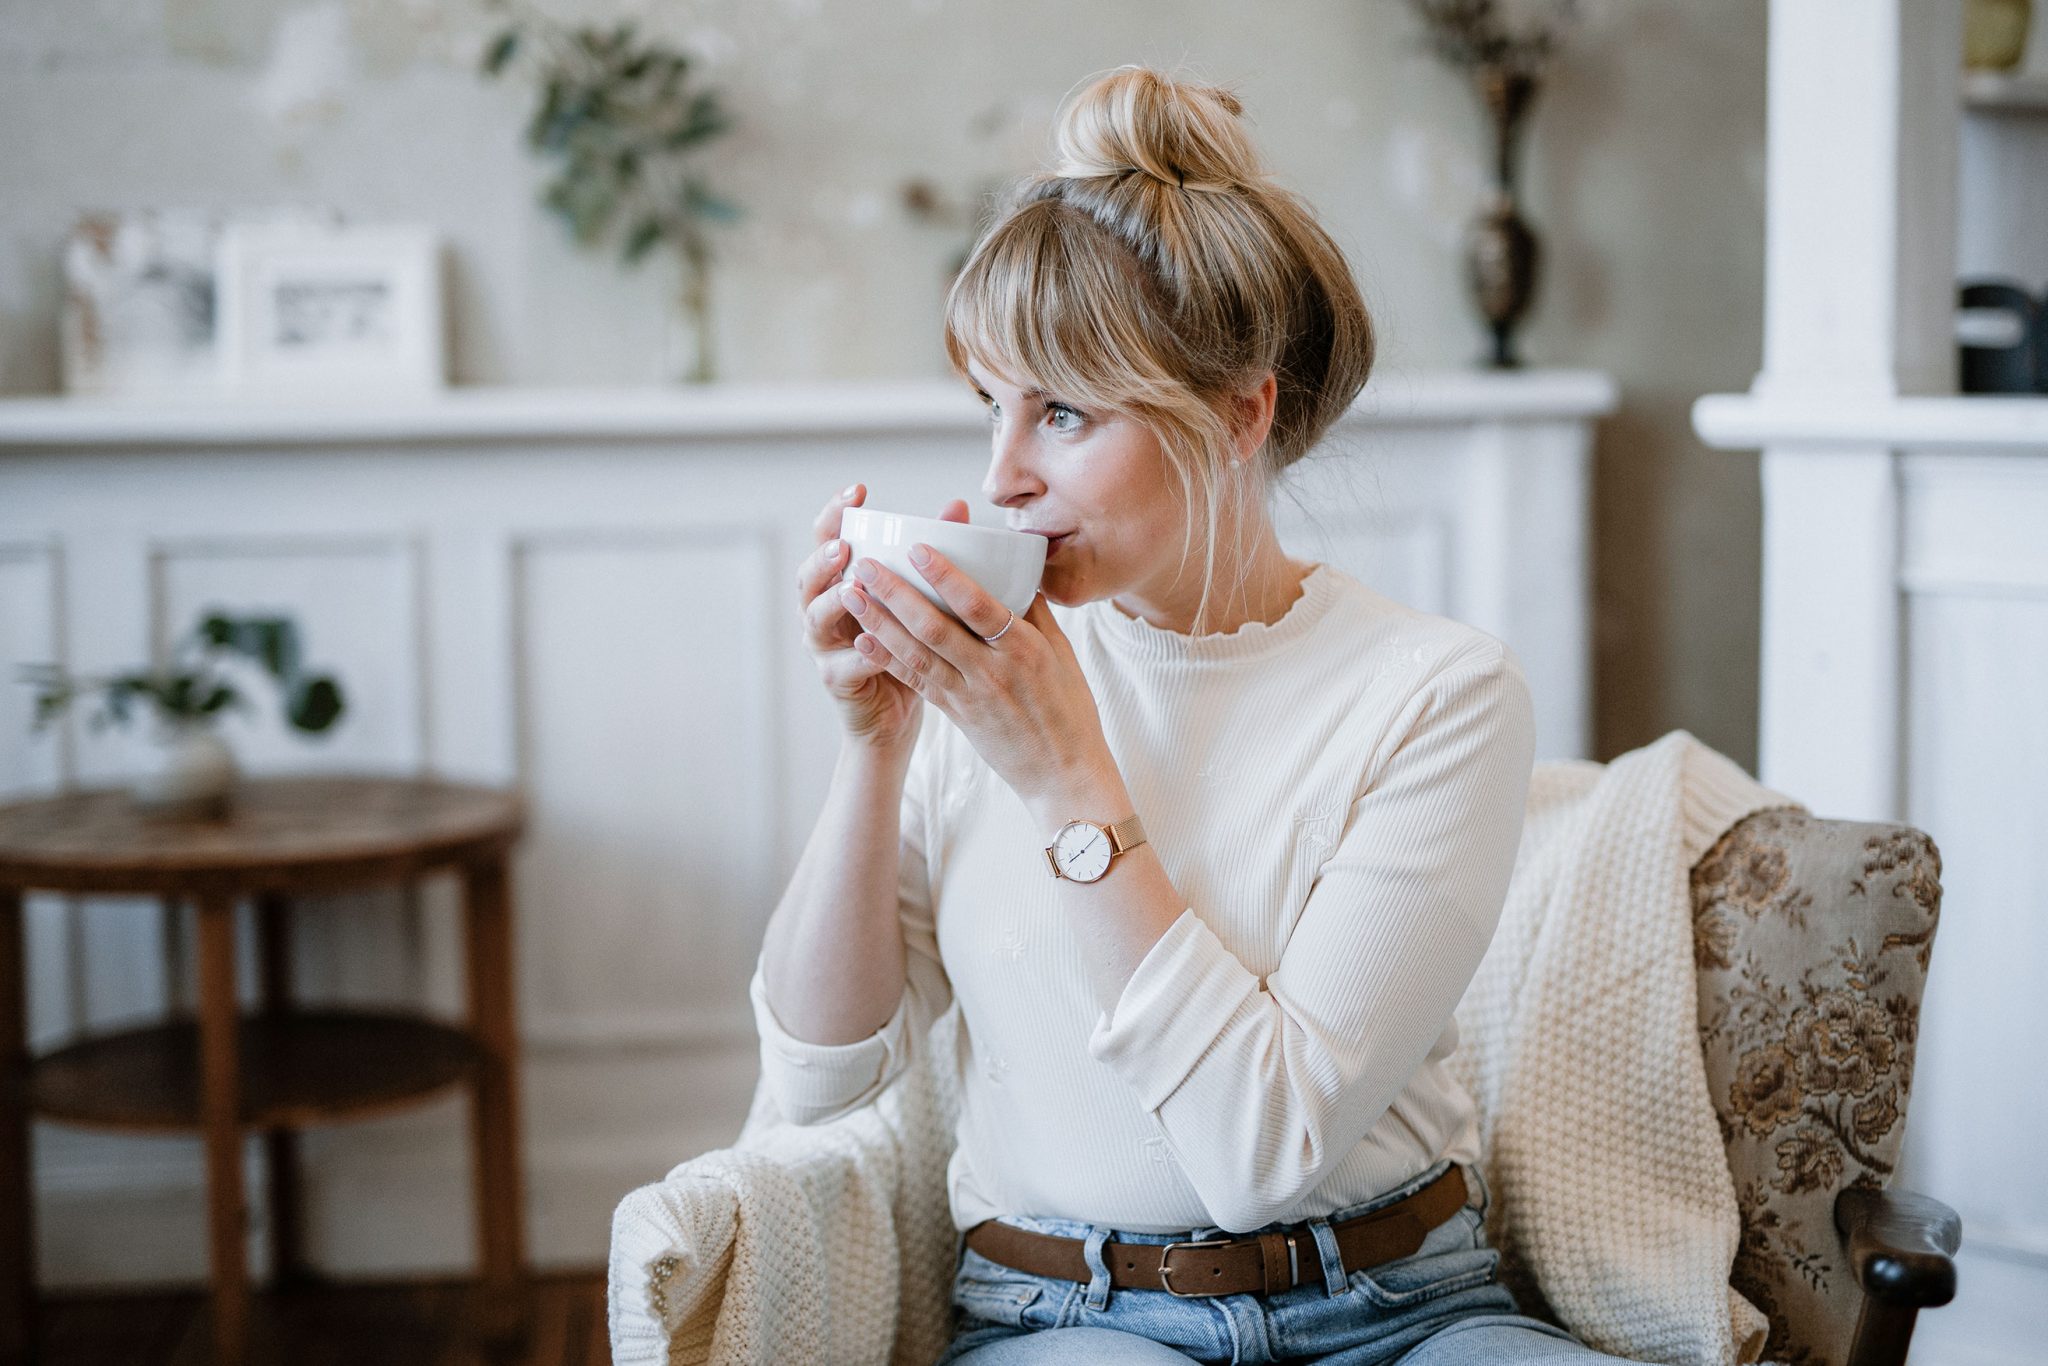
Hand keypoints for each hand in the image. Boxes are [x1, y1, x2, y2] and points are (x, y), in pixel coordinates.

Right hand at [798, 483, 968, 750]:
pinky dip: (859, 653)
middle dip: (823, 556)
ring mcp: (824, 646)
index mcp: (839, 581)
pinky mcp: (836, 679)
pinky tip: (872, 644)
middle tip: (845, 545)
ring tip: (851, 588)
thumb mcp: (919, 597)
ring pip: (817, 617)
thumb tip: (957, 507)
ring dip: (833, 601)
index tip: (858, 492)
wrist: (896, 714)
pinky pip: (843, 664)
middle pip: (808, 575)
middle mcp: (822, 610)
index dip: (836, 514)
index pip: (828, 538)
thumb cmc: (911, 646)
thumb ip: (929, 555)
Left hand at [838, 541, 1114, 806]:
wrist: (1063, 773)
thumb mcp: (1062, 653)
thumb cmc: (1069, 709)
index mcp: (1024, 648)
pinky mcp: (956, 715)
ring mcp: (970, 695)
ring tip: (851, 595)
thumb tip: (1017, 568)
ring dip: (879, 622)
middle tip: (863, 564)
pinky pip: (917, 682)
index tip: (915, 547)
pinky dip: (888, 659)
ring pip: (916, 653)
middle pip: (934, 626)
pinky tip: (864, 640)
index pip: (978, 605)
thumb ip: (1035, 612)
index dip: (944, 575)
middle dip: (894, 592)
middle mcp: (993, 670)